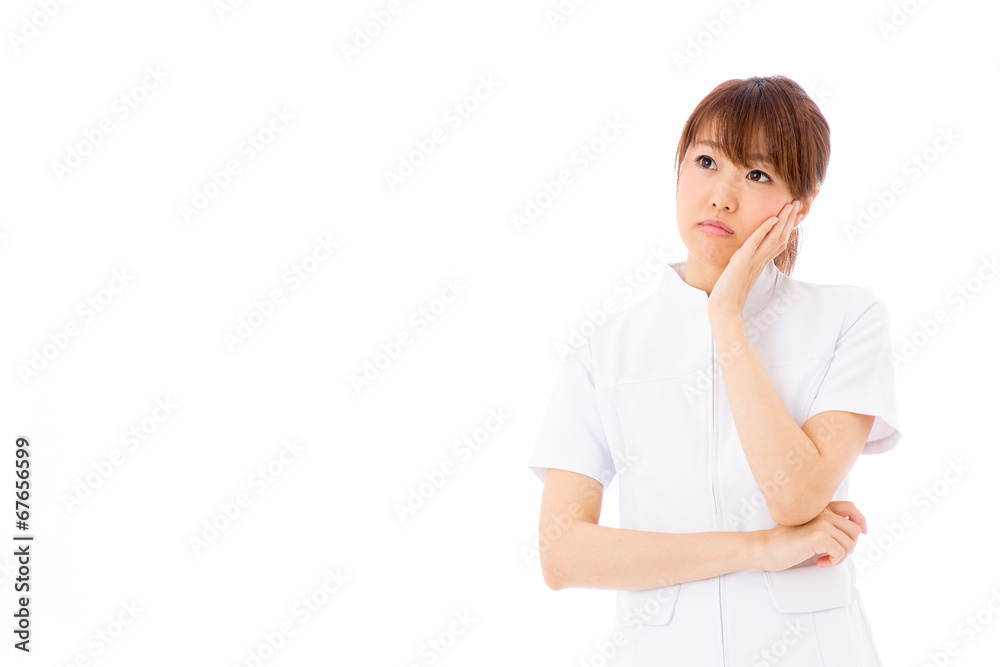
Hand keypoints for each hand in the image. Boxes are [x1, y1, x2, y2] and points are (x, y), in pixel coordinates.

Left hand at [706, 200, 800, 317]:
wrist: (724, 309)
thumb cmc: (729, 297)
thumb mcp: (738, 277)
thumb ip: (743, 267)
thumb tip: (742, 261)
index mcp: (760, 264)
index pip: (777, 243)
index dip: (786, 229)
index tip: (793, 215)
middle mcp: (760, 261)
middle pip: (780, 237)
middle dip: (789, 220)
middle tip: (797, 203)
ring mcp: (753, 261)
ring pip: (773, 237)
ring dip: (782, 220)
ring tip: (791, 205)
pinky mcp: (742, 262)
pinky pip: (756, 242)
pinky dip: (764, 230)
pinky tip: (772, 219)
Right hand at [758, 501, 867, 571]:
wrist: (766, 548)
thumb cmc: (785, 542)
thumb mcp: (808, 528)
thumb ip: (826, 525)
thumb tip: (852, 533)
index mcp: (820, 508)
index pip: (850, 508)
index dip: (860, 520)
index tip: (862, 532)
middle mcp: (822, 512)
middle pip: (854, 530)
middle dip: (848, 547)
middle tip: (832, 555)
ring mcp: (821, 523)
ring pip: (850, 544)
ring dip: (840, 557)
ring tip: (824, 559)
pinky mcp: (819, 536)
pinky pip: (841, 552)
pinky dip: (833, 562)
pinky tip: (819, 561)